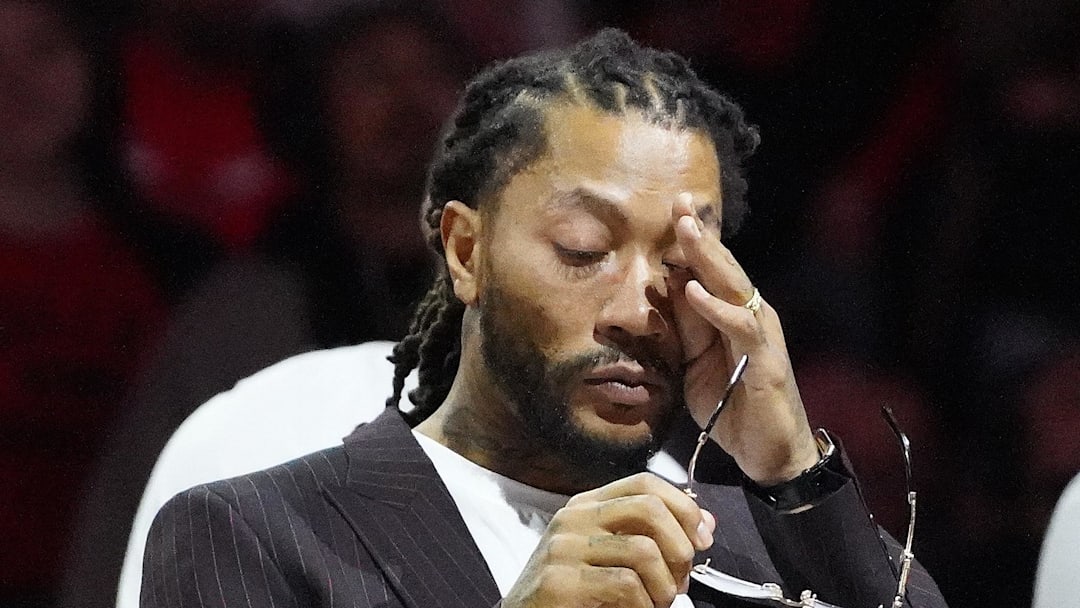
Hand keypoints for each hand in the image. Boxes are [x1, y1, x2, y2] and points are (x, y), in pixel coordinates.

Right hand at [502, 473, 715, 607]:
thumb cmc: (573, 594)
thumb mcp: (610, 556)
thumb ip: (650, 536)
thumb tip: (706, 522)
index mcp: (586, 506)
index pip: (645, 483)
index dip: (683, 507)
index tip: (703, 539)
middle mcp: (573, 519)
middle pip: (648, 508)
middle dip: (680, 546)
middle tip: (681, 581)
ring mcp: (562, 549)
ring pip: (643, 552)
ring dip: (664, 588)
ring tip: (656, 605)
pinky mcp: (559, 582)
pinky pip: (625, 586)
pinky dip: (644, 607)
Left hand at [669, 193, 818, 484]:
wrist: (769, 454)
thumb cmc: (733, 407)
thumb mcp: (696, 364)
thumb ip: (686, 328)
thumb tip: (666, 287)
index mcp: (732, 316)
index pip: (711, 271)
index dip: (693, 240)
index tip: (673, 208)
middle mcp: (751, 317)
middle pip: (723, 269)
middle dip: (700, 236)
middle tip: (679, 204)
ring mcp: (760, 336)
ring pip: (734, 288)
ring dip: (709, 259)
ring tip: (685, 232)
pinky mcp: (765, 361)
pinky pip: (741, 327)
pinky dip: (717, 308)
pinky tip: (694, 291)